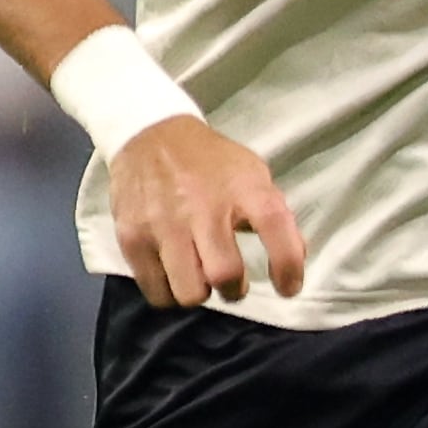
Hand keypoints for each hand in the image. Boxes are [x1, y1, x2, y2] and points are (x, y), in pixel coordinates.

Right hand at [110, 115, 305, 308]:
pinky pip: (157, 293)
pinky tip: (174, 274)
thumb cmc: (210, 162)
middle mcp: (203, 207)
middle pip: (224, 275)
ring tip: (199, 276)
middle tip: (231, 282)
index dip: (288, 267)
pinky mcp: (133, 238)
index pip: (275, 228)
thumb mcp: (252, 174)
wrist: (150, 134)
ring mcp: (164, 224)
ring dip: (201, 293)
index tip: (288, 287)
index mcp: (243, 187)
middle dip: (234, 290)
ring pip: (189, 292)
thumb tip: (294, 260)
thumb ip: (275, 215)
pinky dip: (170, 293)